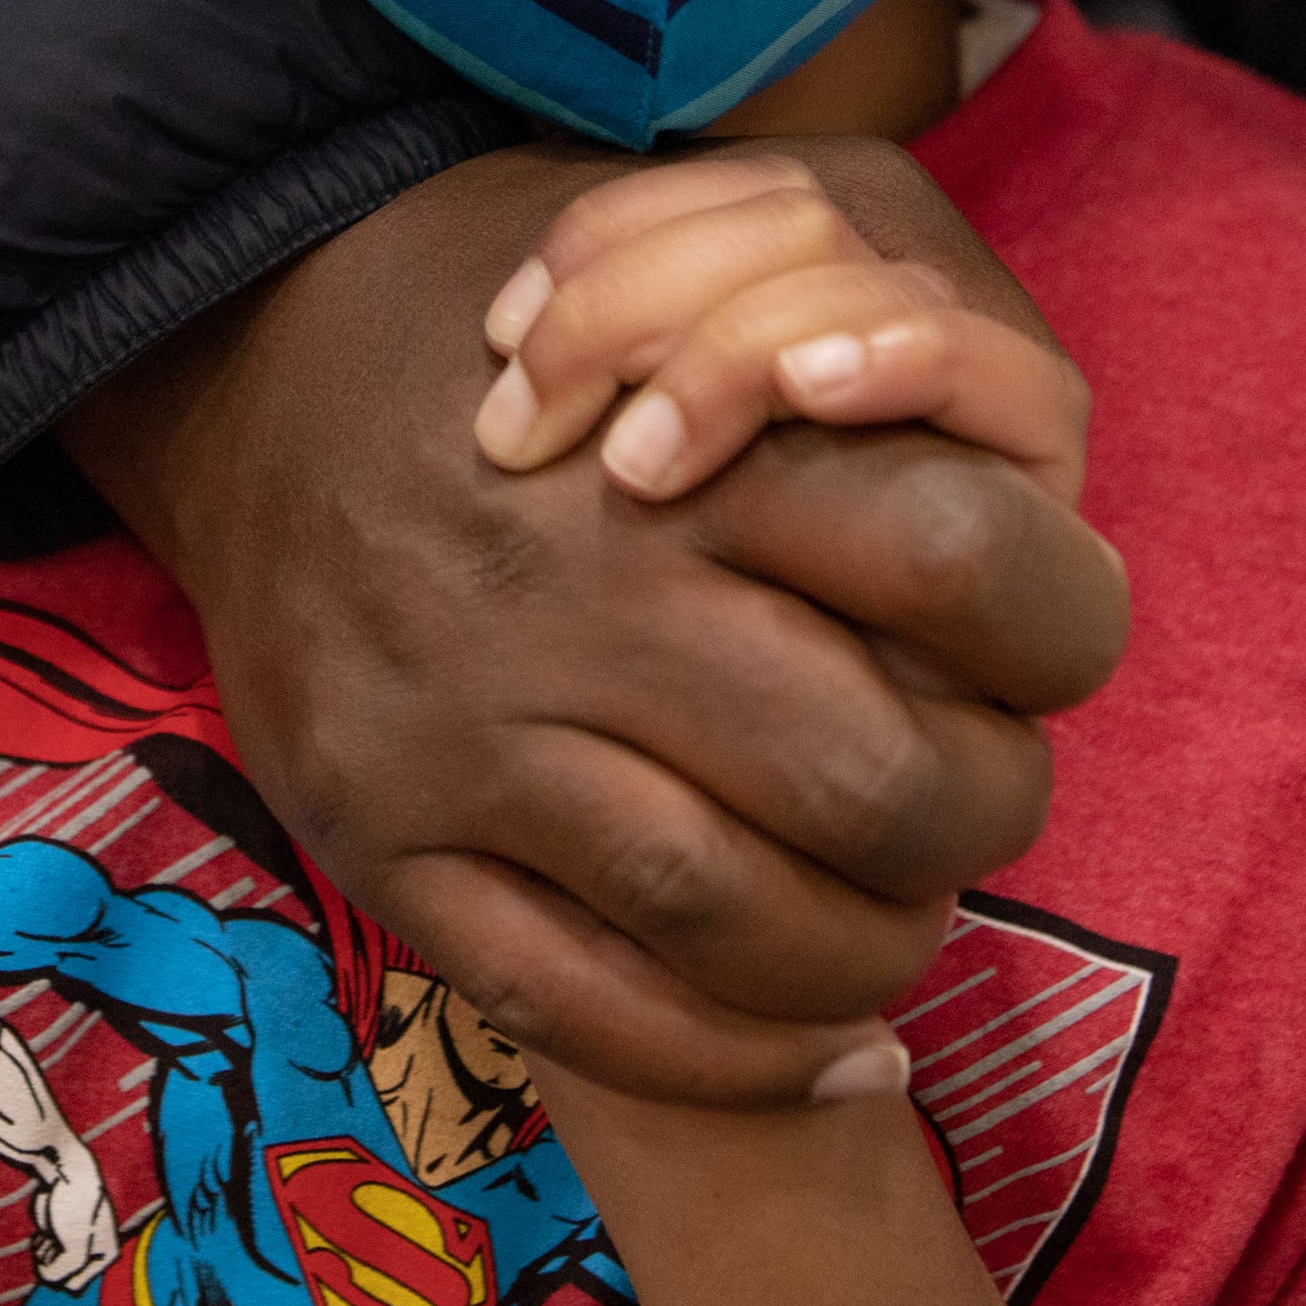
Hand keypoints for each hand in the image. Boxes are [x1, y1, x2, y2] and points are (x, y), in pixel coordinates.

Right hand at [68, 141, 1125, 1109]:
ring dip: (875, 952)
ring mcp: (465, 733)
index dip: (1052, 627)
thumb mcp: (724, 248)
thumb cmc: (544, 336)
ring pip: (744, 921)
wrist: (253, 360)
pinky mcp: (382, 843)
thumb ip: (894, 332)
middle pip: (878, 777)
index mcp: (684, 438)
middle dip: (979, 815)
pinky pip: (594, 1016)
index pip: (960, 554)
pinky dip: (744, 1057)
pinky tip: (833, 1046)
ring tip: (895, 913)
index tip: (1032, 649)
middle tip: (970, 794)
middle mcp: (576, 592)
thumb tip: (1039, 496)